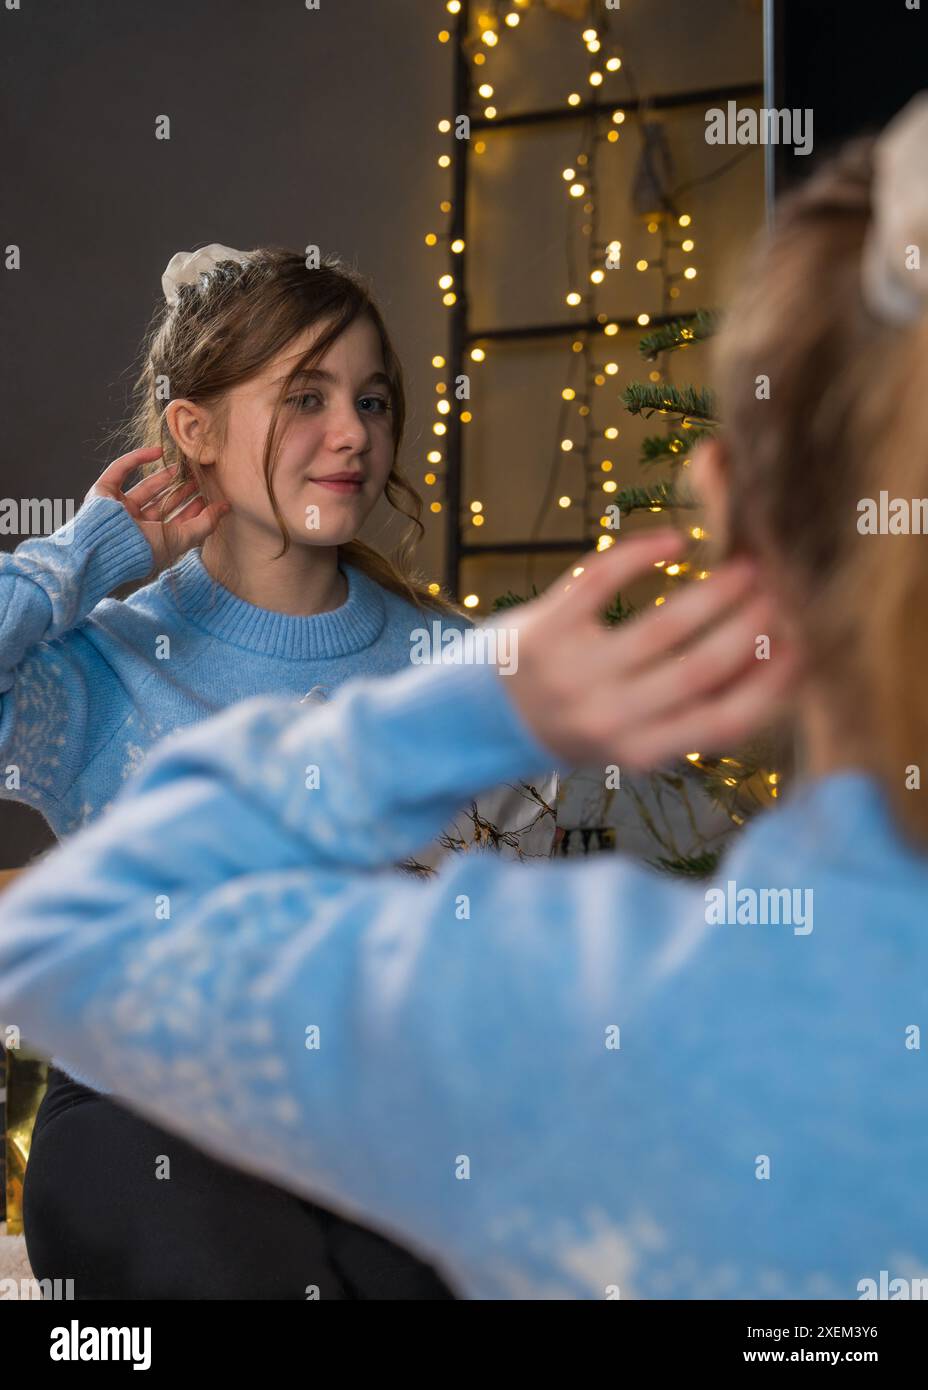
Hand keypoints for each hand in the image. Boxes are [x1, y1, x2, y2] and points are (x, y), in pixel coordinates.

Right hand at [85, 446, 229, 574]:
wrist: (108, 544)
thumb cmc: (144, 548)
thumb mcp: (182, 537)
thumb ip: (205, 523)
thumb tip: (227, 507)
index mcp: (150, 540)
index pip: (174, 521)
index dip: (191, 508)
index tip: (209, 496)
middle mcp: (134, 525)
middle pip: (161, 503)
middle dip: (180, 490)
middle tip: (198, 477)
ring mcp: (118, 508)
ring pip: (145, 487)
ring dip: (164, 476)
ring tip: (184, 466)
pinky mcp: (103, 492)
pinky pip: (121, 470)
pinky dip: (138, 459)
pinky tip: (158, 452)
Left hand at [498, 529, 799, 770]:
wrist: (486, 714)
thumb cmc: (578, 718)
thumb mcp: (632, 737)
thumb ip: (689, 714)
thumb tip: (776, 669)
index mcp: (638, 752)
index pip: (724, 722)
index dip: (774, 685)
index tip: (807, 645)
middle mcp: (606, 718)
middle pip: (702, 670)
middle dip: (753, 627)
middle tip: (783, 593)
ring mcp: (573, 674)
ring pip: (664, 626)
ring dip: (715, 592)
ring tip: (749, 566)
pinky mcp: (545, 630)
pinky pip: (602, 580)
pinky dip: (642, 553)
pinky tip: (676, 539)